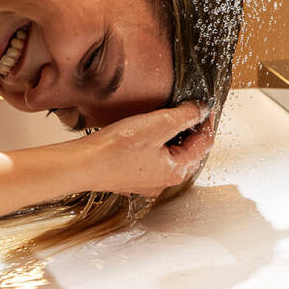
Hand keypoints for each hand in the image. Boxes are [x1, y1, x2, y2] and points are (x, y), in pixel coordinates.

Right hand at [82, 101, 215, 196]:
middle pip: (188, 152)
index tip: (204, 106)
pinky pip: (149, 160)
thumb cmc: (116, 149)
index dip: (206, 122)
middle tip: (187, 110)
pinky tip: (142, 134)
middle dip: (190, 131)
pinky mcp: (129, 178)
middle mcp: (163, 181)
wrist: (82, 165)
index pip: (204, 144)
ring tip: (165, 119)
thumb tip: (202, 110)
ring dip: (170, 138)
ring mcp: (145, 182)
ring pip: (168, 156)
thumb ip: (184, 116)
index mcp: (176, 171)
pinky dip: (152, 146)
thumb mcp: (158, 124)